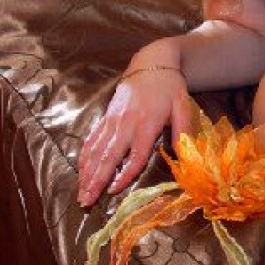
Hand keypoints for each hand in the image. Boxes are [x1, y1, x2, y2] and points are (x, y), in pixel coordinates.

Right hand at [77, 66, 191, 206]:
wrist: (151, 62)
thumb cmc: (170, 87)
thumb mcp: (183, 105)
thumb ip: (183, 130)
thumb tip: (183, 156)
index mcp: (147, 123)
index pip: (135, 154)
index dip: (125, 174)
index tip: (114, 191)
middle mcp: (126, 123)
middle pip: (109, 156)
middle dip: (96, 180)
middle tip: (86, 202)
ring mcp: (113, 120)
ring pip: (96, 150)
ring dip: (87, 172)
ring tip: (81, 193)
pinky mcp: (106, 116)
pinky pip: (93, 138)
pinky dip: (85, 155)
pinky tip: (80, 170)